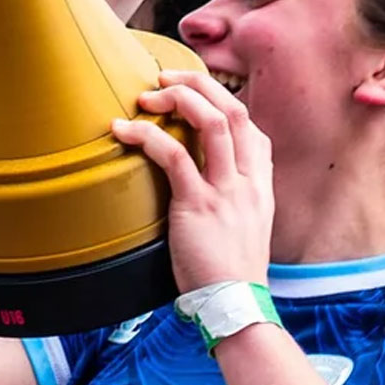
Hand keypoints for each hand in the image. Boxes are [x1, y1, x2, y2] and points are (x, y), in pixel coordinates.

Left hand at [112, 70, 273, 292]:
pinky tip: (124, 131)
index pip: (250, 126)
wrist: (236, 305)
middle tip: (165, 79)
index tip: (193, 94)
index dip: (221, 100)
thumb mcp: (244, 227)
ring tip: (147, 96)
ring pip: (212, 122)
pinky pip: (175, 156)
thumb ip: (231, 198)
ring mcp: (227, 191)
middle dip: (198, 85)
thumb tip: (201, 182)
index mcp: (260, 184)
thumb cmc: (230, 272)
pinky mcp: (198, 206)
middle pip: (233, 110)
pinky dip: (147, 136)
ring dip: (178, 98)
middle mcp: (249, 180)